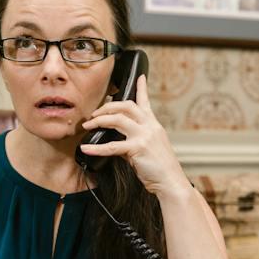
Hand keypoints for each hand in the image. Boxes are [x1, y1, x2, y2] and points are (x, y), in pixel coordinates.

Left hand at [80, 75, 188, 197]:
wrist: (171, 181)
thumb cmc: (161, 168)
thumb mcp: (149, 149)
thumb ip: (134, 141)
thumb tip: (117, 143)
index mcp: (153, 125)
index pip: (146, 102)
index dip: (142, 88)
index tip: (140, 76)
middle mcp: (149, 126)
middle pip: (126, 105)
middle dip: (107, 107)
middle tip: (94, 113)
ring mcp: (144, 136)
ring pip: (117, 119)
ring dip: (99, 120)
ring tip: (87, 125)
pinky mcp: (138, 148)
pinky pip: (112, 146)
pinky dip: (96, 148)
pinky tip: (87, 148)